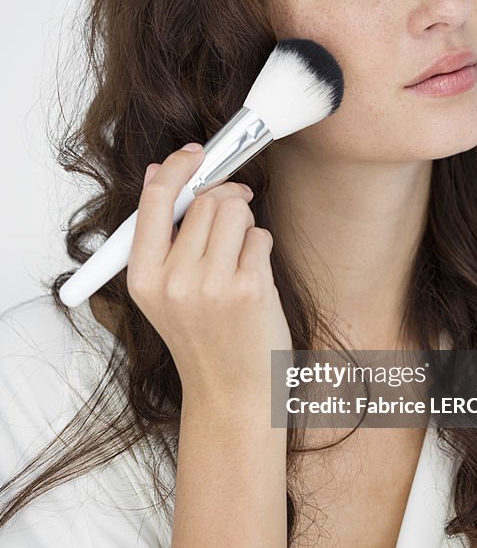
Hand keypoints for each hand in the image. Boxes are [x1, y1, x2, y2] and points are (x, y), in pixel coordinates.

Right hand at [126, 144, 292, 412]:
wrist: (232, 392)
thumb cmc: (204, 337)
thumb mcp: (165, 291)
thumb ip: (161, 236)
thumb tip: (158, 173)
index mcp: (143, 278)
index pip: (154, 202)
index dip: (176, 169)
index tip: (193, 154)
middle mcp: (173, 281)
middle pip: (206, 202)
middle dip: (225, 201)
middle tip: (234, 217)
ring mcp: (211, 285)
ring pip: (236, 212)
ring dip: (245, 226)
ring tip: (240, 259)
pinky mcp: (249, 289)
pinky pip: (260, 236)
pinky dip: (261, 248)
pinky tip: (254, 278)